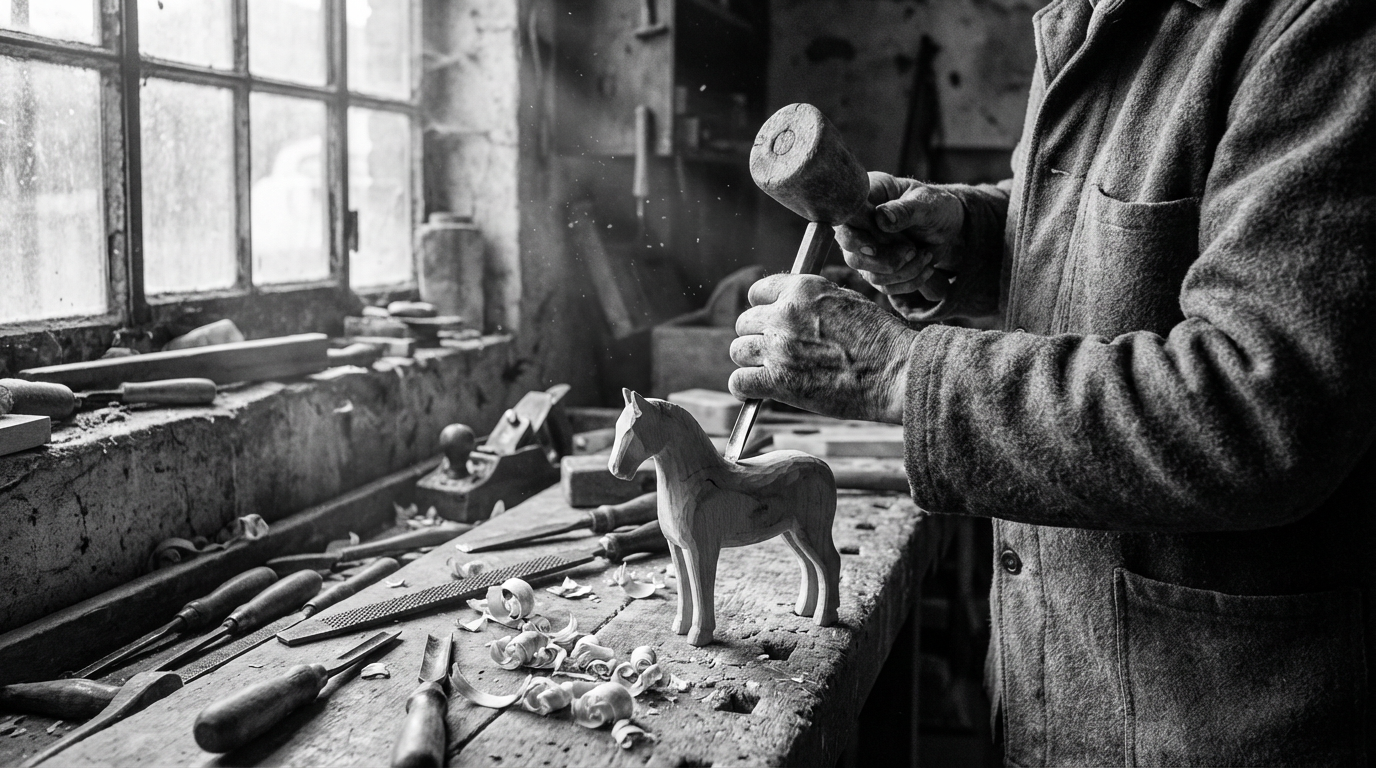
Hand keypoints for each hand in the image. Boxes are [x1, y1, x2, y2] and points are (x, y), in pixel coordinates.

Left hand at [729, 274, 915, 423]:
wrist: (896, 372)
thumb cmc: (880, 340)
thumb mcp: (845, 300)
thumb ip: (811, 301)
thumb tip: (788, 305)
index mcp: (802, 289)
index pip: (758, 292)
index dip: (764, 309)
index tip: (772, 323)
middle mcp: (784, 314)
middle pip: (744, 323)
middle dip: (757, 337)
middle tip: (776, 352)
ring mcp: (779, 348)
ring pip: (738, 351)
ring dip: (751, 362)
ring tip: (771, 371)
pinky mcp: (778, 381)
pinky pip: (738, 382)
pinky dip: (744, 388)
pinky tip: (756, 391)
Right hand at [833, 172, 964, 302]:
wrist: (949, 225)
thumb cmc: (936, 206)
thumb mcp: (926, 203)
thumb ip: (905, 209)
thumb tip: (880, 218)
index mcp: (866, 197)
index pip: (846, 219)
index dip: (859, 235)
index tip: (881, 243)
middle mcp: (859, 225)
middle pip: (850, 252)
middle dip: (883, 259)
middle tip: (912, 250)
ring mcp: (865, 249)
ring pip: (868, 273)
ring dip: (901, 271)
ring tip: (925, 255)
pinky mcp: (877, 269)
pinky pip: (885, 285)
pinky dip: (908, 281)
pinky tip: (927, 267)